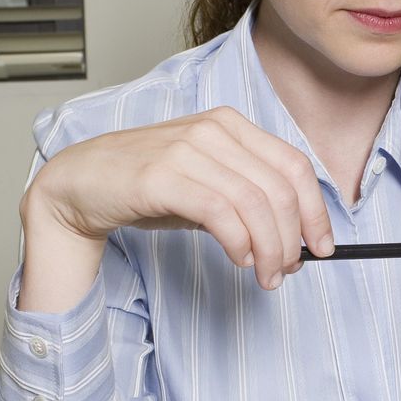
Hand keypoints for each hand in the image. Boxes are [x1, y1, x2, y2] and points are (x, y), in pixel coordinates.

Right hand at [19, 107, 333, 309]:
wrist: (79, 183)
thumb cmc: (145, 186)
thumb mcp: (207, 185)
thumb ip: (248, 202)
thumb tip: (295, 240)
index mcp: (230, 124)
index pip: (294, 165)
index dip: (315, 211)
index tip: (321, 246)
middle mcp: (213, 130)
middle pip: (280, 187)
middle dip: (293, 237)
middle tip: (289, 270)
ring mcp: (187, 149)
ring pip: (255, 203)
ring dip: (269, 249)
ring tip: (266, 275)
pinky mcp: (162, 175)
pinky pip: (220, 212)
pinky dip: (239, 242)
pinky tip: (240, 260)